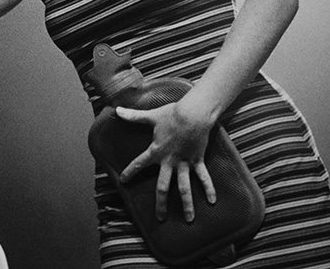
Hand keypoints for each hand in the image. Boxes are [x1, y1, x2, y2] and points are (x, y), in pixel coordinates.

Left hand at [116, 102, 216, 221]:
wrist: (193, 114)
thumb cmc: (171, 114)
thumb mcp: (150, 116)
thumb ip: (133, 116)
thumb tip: (116, 109)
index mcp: (156, 151)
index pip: (139, 164)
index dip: (130, 172)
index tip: (123, 181)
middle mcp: (169, 161)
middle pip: (162, 186)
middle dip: (160, 203)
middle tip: (160, 218)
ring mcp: (184, 163)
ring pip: (184, 188)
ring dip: (187, 204)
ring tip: (189, 220)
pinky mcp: (197, 161)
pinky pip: (204, 177)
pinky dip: (208, 189)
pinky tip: (212, 202)